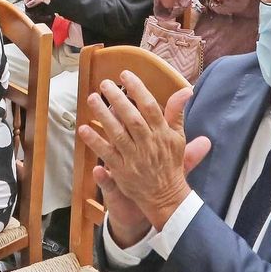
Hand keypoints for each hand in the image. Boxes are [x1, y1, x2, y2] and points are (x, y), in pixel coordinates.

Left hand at [78, 75, 210, 233]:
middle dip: (118, 99)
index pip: (150, 107)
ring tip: (92, 98)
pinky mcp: (121, 171)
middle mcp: (148, 144)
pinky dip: (95, 142)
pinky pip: (106, 153)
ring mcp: (134, 158)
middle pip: (132, 119)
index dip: (138, 90)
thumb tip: (186, 90)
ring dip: (103, 116)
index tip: (125, 75)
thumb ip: (177, 113)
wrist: (166, 196)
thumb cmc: (171, 163)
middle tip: (105, 84)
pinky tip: (83, 129)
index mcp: (162, 134)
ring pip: (117, 134)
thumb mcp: (178, 137)